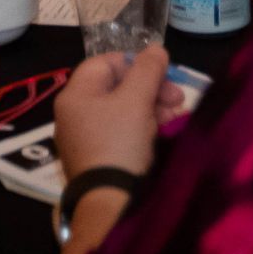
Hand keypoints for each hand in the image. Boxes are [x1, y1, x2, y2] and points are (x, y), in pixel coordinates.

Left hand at [53, 46, 182, 180]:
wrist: (110, 204)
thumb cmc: (120, 143)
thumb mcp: (137, 100)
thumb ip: (147, 69)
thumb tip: (156, 49)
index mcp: (76, 94)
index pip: (106, 62)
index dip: (136, 62)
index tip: (162, 73)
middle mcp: (75, 113)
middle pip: (116, 87)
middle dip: (150, 87)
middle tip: (177, 97)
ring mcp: (85, 138)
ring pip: (122, 110)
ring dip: (151, 106)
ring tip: (176, 114)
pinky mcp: (97, 159)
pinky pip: (120, 132)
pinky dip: (142, 126)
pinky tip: (164, 130)